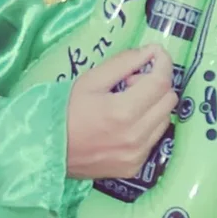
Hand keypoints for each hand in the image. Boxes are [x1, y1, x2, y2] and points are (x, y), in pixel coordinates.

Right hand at [66, 46, 176, 179]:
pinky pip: (154, 138)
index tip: (156, 54)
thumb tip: (151, 51)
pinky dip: (147, 125)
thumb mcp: (90, 80)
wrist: (47, 150)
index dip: (163, 63)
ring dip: (153, 105)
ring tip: (127, 104)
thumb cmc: (65, 112)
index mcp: (123, 112)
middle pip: (169, 100)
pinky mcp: (135, 166)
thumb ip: (123, 63)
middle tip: (130, 83)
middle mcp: (136, 136)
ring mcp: (137, 154)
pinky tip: (125, 124)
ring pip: (165, 119)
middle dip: (156, 84)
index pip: (161, 82)